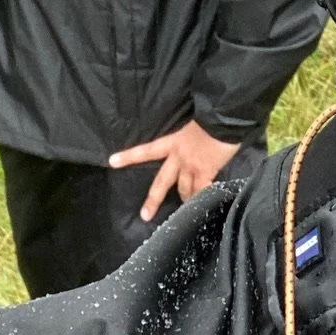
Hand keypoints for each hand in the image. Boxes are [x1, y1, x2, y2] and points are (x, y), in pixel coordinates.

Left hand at [109, 119, 240, 219]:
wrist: (223, 119)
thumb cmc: (209, 118)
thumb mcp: (191, 128)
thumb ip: (186, 141)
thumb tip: (190, 149)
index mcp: (172, 142)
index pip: (146, 150)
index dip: (129, 156)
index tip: (112, 161)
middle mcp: (178, 157)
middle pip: (162, 181)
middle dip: (153, 199)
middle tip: (145, 215)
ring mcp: (192, 166)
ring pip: (184, 189)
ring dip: (186, 199)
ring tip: (187, 207)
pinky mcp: (206, 172)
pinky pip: (202, 191)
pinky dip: (203, 197)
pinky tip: (206, 204)